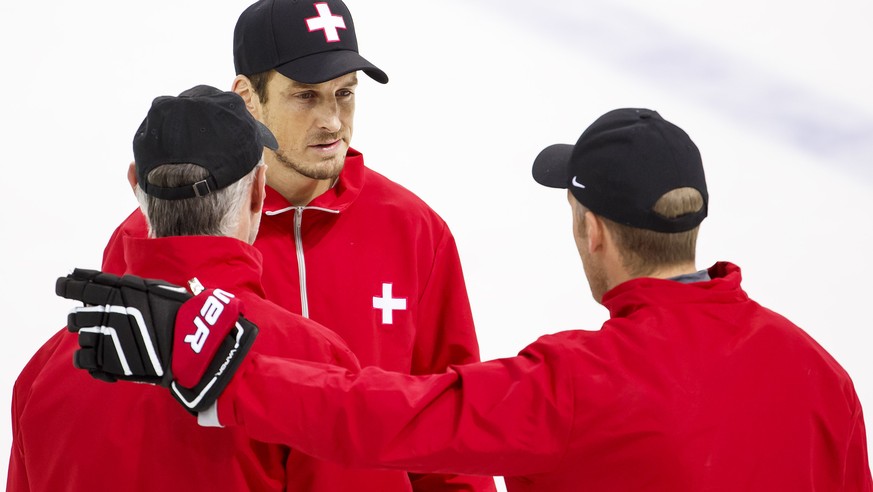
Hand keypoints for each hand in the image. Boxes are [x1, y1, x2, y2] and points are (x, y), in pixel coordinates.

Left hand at [56, 268, 257, 412]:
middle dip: (83, 317)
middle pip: (76, 315)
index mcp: (118, 290)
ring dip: (91, 337)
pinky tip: (104, 358)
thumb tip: (121, 283)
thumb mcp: (160, 289)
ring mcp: (104, 338)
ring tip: (109, 342)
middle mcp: (106, 311)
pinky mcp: (107, 362)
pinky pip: (84, 359)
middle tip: (97, 321)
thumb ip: (134, 287)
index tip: (64, 285)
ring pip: (81, 336)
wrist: (194, 347)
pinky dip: (91, 358)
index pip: (78, 284)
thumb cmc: (183, 315)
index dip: (67, 284)